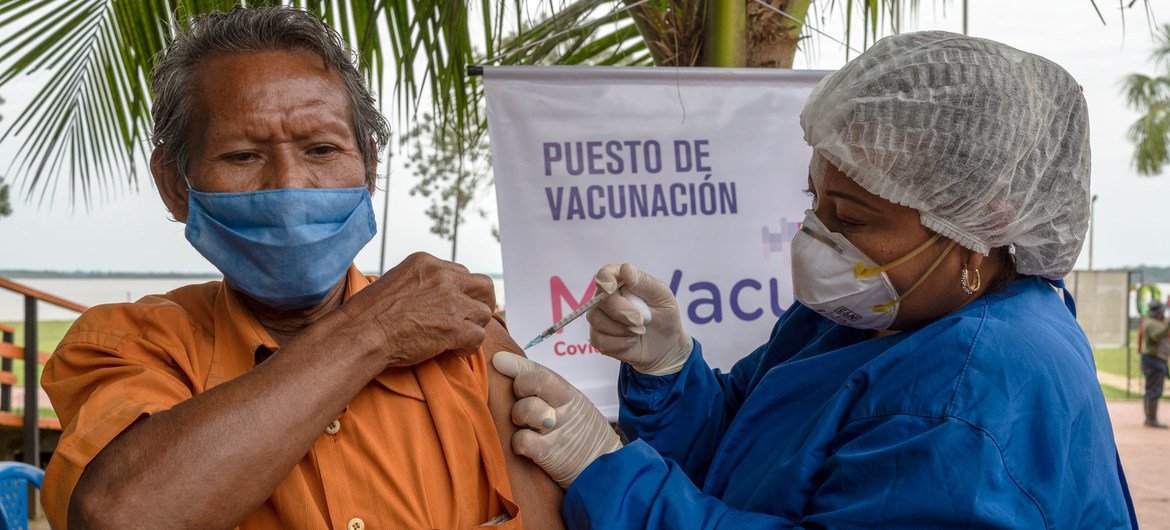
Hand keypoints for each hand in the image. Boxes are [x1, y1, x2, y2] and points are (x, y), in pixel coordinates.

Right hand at [339, 252, 495, 367]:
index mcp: (426, 263)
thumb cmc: (370, 314)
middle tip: (472, 319)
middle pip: (484, 286)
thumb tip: (435, 297)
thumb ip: (420, 284)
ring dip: (473, 328)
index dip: (461, 292)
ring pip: (484, 313)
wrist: (362, 333)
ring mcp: (451, 301)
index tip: (454, 306)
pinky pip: (479, 337)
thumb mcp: (396, 282)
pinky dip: (468, 347)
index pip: (461, 273)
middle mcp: (442, 277)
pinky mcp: (454, 327)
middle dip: (482, 303)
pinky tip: (453, 351)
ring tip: (456, 339)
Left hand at [492, 351, 621, 487]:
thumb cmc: (581, 434)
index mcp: (569, 395)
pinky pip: (522, 440)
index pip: (542, 372)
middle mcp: (563, 409)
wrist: (603, 469)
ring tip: (526, 424)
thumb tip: (510, 368)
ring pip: (525, 410)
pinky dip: (519, 442)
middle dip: (519, 387)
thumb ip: (547, 390)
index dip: (517, 365)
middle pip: (536, 383)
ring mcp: (556, 431)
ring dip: (518, 415)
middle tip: (520, 398)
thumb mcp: (571, 406)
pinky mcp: (549, 454)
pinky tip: (526, 445)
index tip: (498, 360)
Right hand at [587, 263, 691, 375]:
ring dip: (622, 329)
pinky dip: (619, 343)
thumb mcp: (663, 296)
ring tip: (640, 331)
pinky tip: (631, 341)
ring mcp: (600, 318)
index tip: (611, 288)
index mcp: (621, 281)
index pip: (605, 274)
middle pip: (600, 300)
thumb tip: (625, 269)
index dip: (605, 280)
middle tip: (641, 321)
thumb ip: (644, 282)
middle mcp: (606, 297)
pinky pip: (599, 340)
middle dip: (622, 312)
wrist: (667, 344)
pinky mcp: (599, 338)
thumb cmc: (665, 315)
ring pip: (597, 321)